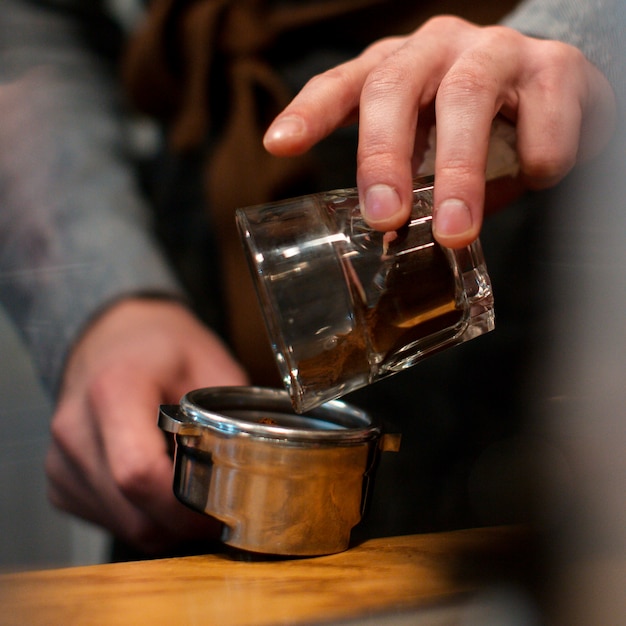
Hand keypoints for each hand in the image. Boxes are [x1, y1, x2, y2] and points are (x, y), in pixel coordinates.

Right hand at [45, 297, 248, 553]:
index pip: (139, 473)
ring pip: (124, 525)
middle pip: (134, 511)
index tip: (222, 504)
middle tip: (220, 505)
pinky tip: (161, 485)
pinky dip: (144, 516)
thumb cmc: (164, 345)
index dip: (186, 505)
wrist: (114, 335)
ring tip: (191, 488)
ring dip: (167, 523)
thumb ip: (229, 417)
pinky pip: (110, 521)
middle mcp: (76, 428)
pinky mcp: (60, 480)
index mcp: (114, 389)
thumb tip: (257, 471)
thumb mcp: (211, 364)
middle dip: (185, 521)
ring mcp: (61, 459)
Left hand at [264, 16, 615, 247]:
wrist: (563, 97)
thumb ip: (410, 184)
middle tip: (384, 217)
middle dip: (382, 156)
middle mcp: (436, 50)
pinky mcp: (554, 66)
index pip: (343, 85)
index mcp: (397, 71)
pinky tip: (536, 176)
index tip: (280, 144)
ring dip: (457, 172)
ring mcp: (494, 51)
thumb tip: (389, 242)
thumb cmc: (481, 129)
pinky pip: (540, 119)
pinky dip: (535, 160)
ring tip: (455, 231)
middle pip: (393, 88)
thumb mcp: (432, 151)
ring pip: (465, 99)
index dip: (310, 112)